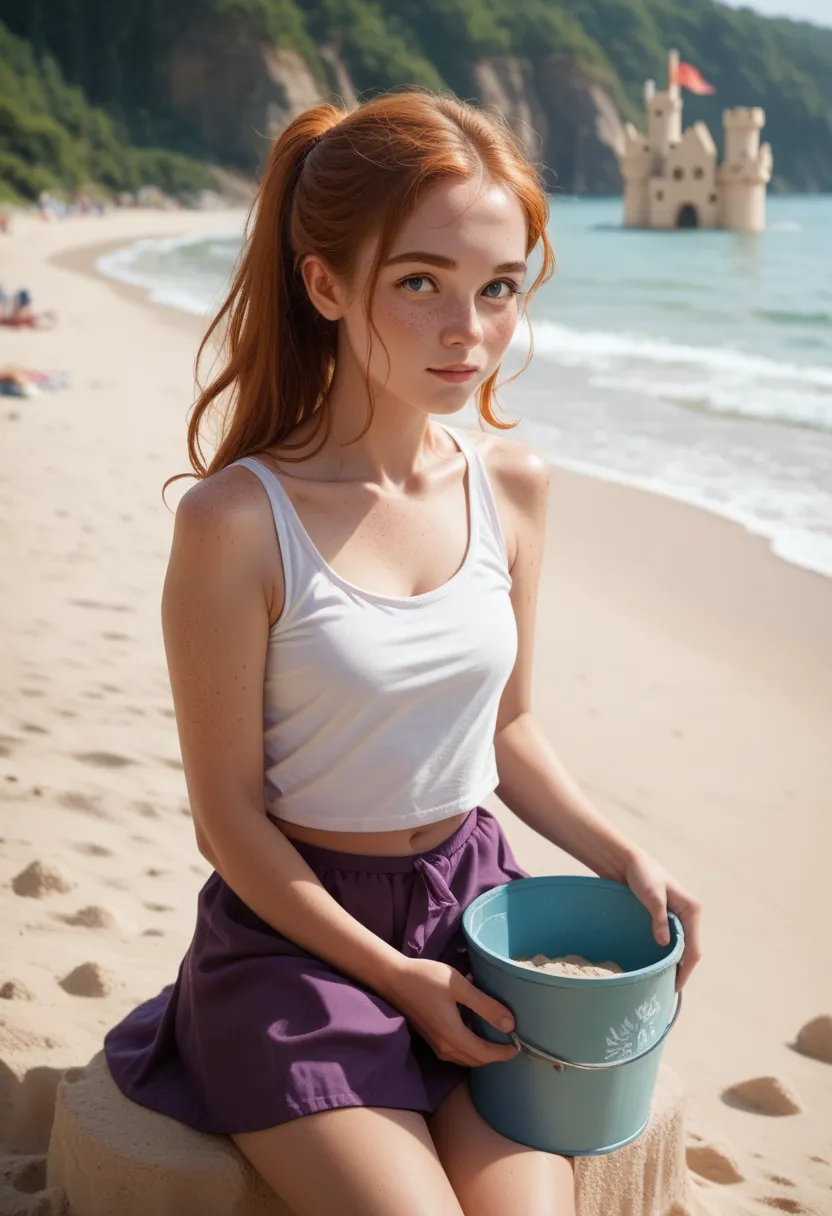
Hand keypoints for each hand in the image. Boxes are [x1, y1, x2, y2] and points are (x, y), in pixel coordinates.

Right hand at [385, 957, 518, 1066]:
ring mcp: (435, 1045)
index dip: (503, 1053)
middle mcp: (444, 1047)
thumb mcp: (458, 986)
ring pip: (465, 1058)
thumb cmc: (426, 978)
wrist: (393, 978)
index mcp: (453, 1036)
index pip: (485, 1054)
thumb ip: (485, 1005)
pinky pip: (455, 1052)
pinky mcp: (430, 1039)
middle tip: (510, 1042)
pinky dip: (469, 1047)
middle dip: (495, 1055)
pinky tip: (473, 1028)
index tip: (518, 1045)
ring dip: (482, 1052)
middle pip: (476, 1061)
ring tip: (495, 1035)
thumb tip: (510, 1025)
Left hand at [623, 849, 701, 990]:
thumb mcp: (651, 896)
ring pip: (681, 946)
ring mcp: (678, 916)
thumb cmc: (641, 875)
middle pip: (690, 950)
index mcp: (691, 909)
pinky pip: (671, 940)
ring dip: (675, 963)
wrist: (627, 861)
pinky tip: (658, 964)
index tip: (675, 986)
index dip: (686, 970)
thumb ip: (659, 919)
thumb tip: (664, 944)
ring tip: (663, 982)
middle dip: (682, 970)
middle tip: (667, 990)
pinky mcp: (666, 917)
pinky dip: (667, 953)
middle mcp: (689, 914)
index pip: (693, 948)